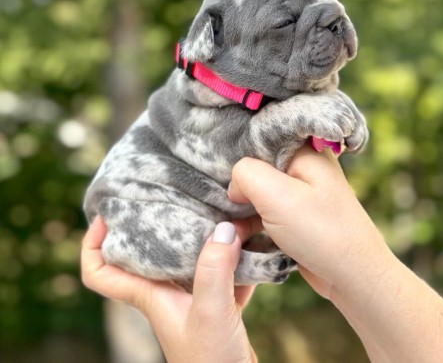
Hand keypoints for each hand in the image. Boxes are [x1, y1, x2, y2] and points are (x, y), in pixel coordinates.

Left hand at [81, 216, 259, 362]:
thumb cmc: (211, 362)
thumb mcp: (210, 312)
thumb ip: (214, 269)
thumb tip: (224, 228)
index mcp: (149, 294)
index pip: (99, 272)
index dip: (92, 244)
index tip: (105, 217)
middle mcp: (165, 291)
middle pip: (144, 251)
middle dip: (151, 222)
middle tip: (169, 196)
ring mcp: (191, 296)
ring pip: (185, 256)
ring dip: (200, 234)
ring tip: (214, 209)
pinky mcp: (215, 301)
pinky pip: (220, 268)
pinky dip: (233, 255)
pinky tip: (250, 242)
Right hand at [228, 145, 392, 300]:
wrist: (354, 278)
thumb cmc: (321, 232)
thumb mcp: (276, 195)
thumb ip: (246, 174)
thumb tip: (234, 184)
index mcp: (304, 150)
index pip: (260, 136)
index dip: (236, 151)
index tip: (216, 171)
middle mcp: (304, 165)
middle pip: (257, 163)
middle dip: (238, 182)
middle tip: (222, 199)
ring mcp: (302, 190)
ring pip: (260, 188)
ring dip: (244, 204)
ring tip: (232, 220)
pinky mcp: (298, 213)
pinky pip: (267, 207)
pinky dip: (253, 217)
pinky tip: (242, 230)